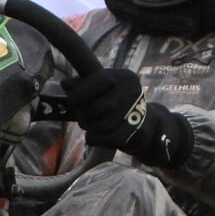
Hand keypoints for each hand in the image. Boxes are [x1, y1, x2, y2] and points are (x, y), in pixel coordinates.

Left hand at [62, 69, 194, 167]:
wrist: (149, 127)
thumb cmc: (120, 104)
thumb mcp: (106, 89)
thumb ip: (85, 84)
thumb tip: (65, 84)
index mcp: (124, 77)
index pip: (94, 81)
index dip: (78, 93)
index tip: (73, 100)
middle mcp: (131, 93)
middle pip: (92, 106)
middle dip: (83, 114)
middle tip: (85, 115)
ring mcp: (133, 115)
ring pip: (94, 124)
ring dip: (88, 127)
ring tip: (93, 124)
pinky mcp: (130, 135)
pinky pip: (97, 138)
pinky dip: (92, 138)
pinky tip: (98, 135)